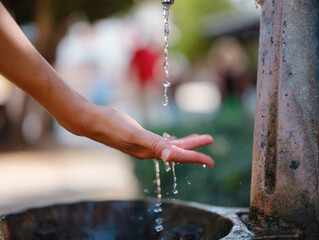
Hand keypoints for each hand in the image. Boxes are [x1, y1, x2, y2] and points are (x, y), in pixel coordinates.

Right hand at [82, 105, 214, 166]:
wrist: (92, 121)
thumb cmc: (112, 125)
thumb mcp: (134, 134)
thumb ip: (154, 144)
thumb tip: (170, 156)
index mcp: (150, 151)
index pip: (178, 156)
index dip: (196, 157)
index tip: (211, 161)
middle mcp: (148, 151)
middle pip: (177, 151)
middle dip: (194, 147)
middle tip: (210, 140)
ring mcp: (143, 145)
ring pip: (169, 146)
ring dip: (184, 143)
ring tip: (197, 138)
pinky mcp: (139, 138)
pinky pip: (160, 142)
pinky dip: (170, 140)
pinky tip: (171, 138)